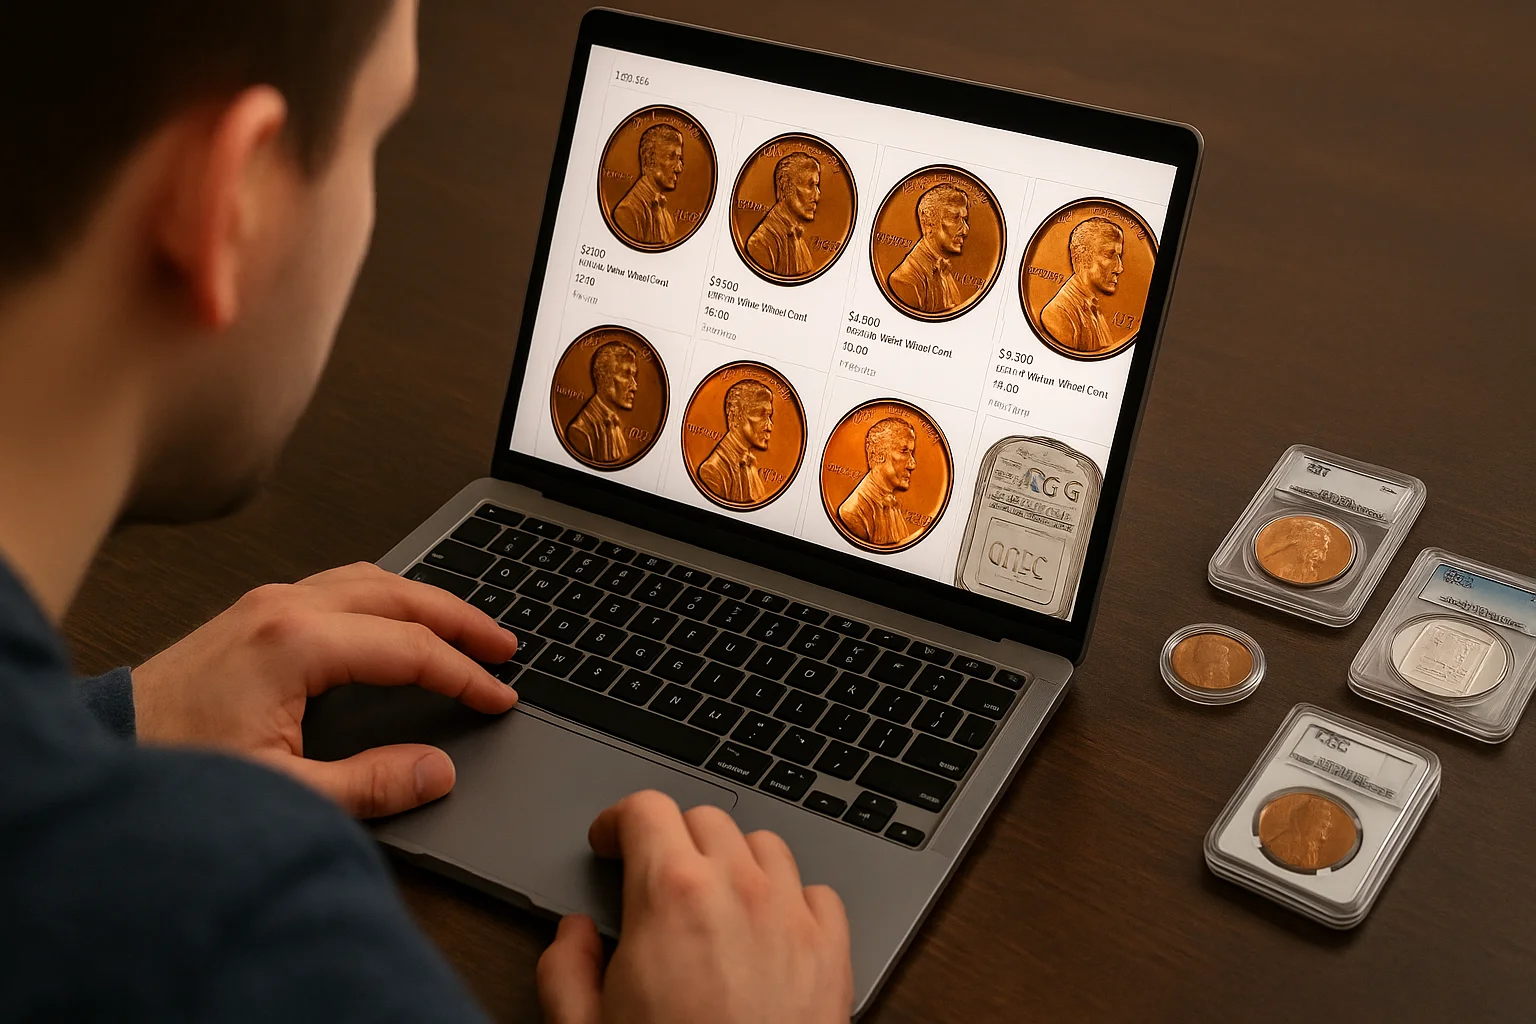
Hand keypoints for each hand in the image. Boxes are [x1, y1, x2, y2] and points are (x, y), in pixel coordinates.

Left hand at [131, 562, 518, 816]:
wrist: (104, 748)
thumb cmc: (177, 766)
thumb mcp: (282, 791)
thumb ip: (368, 783)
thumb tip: (435, 770)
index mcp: (296, 643)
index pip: (409, 648)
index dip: (464, 675)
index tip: (498, 697)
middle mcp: (286, 607)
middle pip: (401, 595)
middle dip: (462, 620)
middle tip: (506, 646)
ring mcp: (269, 602)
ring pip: (373, 579)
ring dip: (427, 600)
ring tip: (467, 627)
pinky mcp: (256, 611)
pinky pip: (342, 584)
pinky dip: (388, 596)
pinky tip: (401, 617)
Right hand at [537, 791, 852, 1023]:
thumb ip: (565, 971)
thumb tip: (571, 936)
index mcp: (670, 896)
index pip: (646, 809)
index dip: (618, 821)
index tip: (610, 843)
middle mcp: (737, 890)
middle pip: (703, 818)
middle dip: (672, 837)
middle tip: (651, 874)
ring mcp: (792, 917)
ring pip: (764, 845)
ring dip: (733, 860)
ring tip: (712, 898)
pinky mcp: (832, 951)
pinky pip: (817, 893)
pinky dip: (792, 899)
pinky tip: (769, 929)